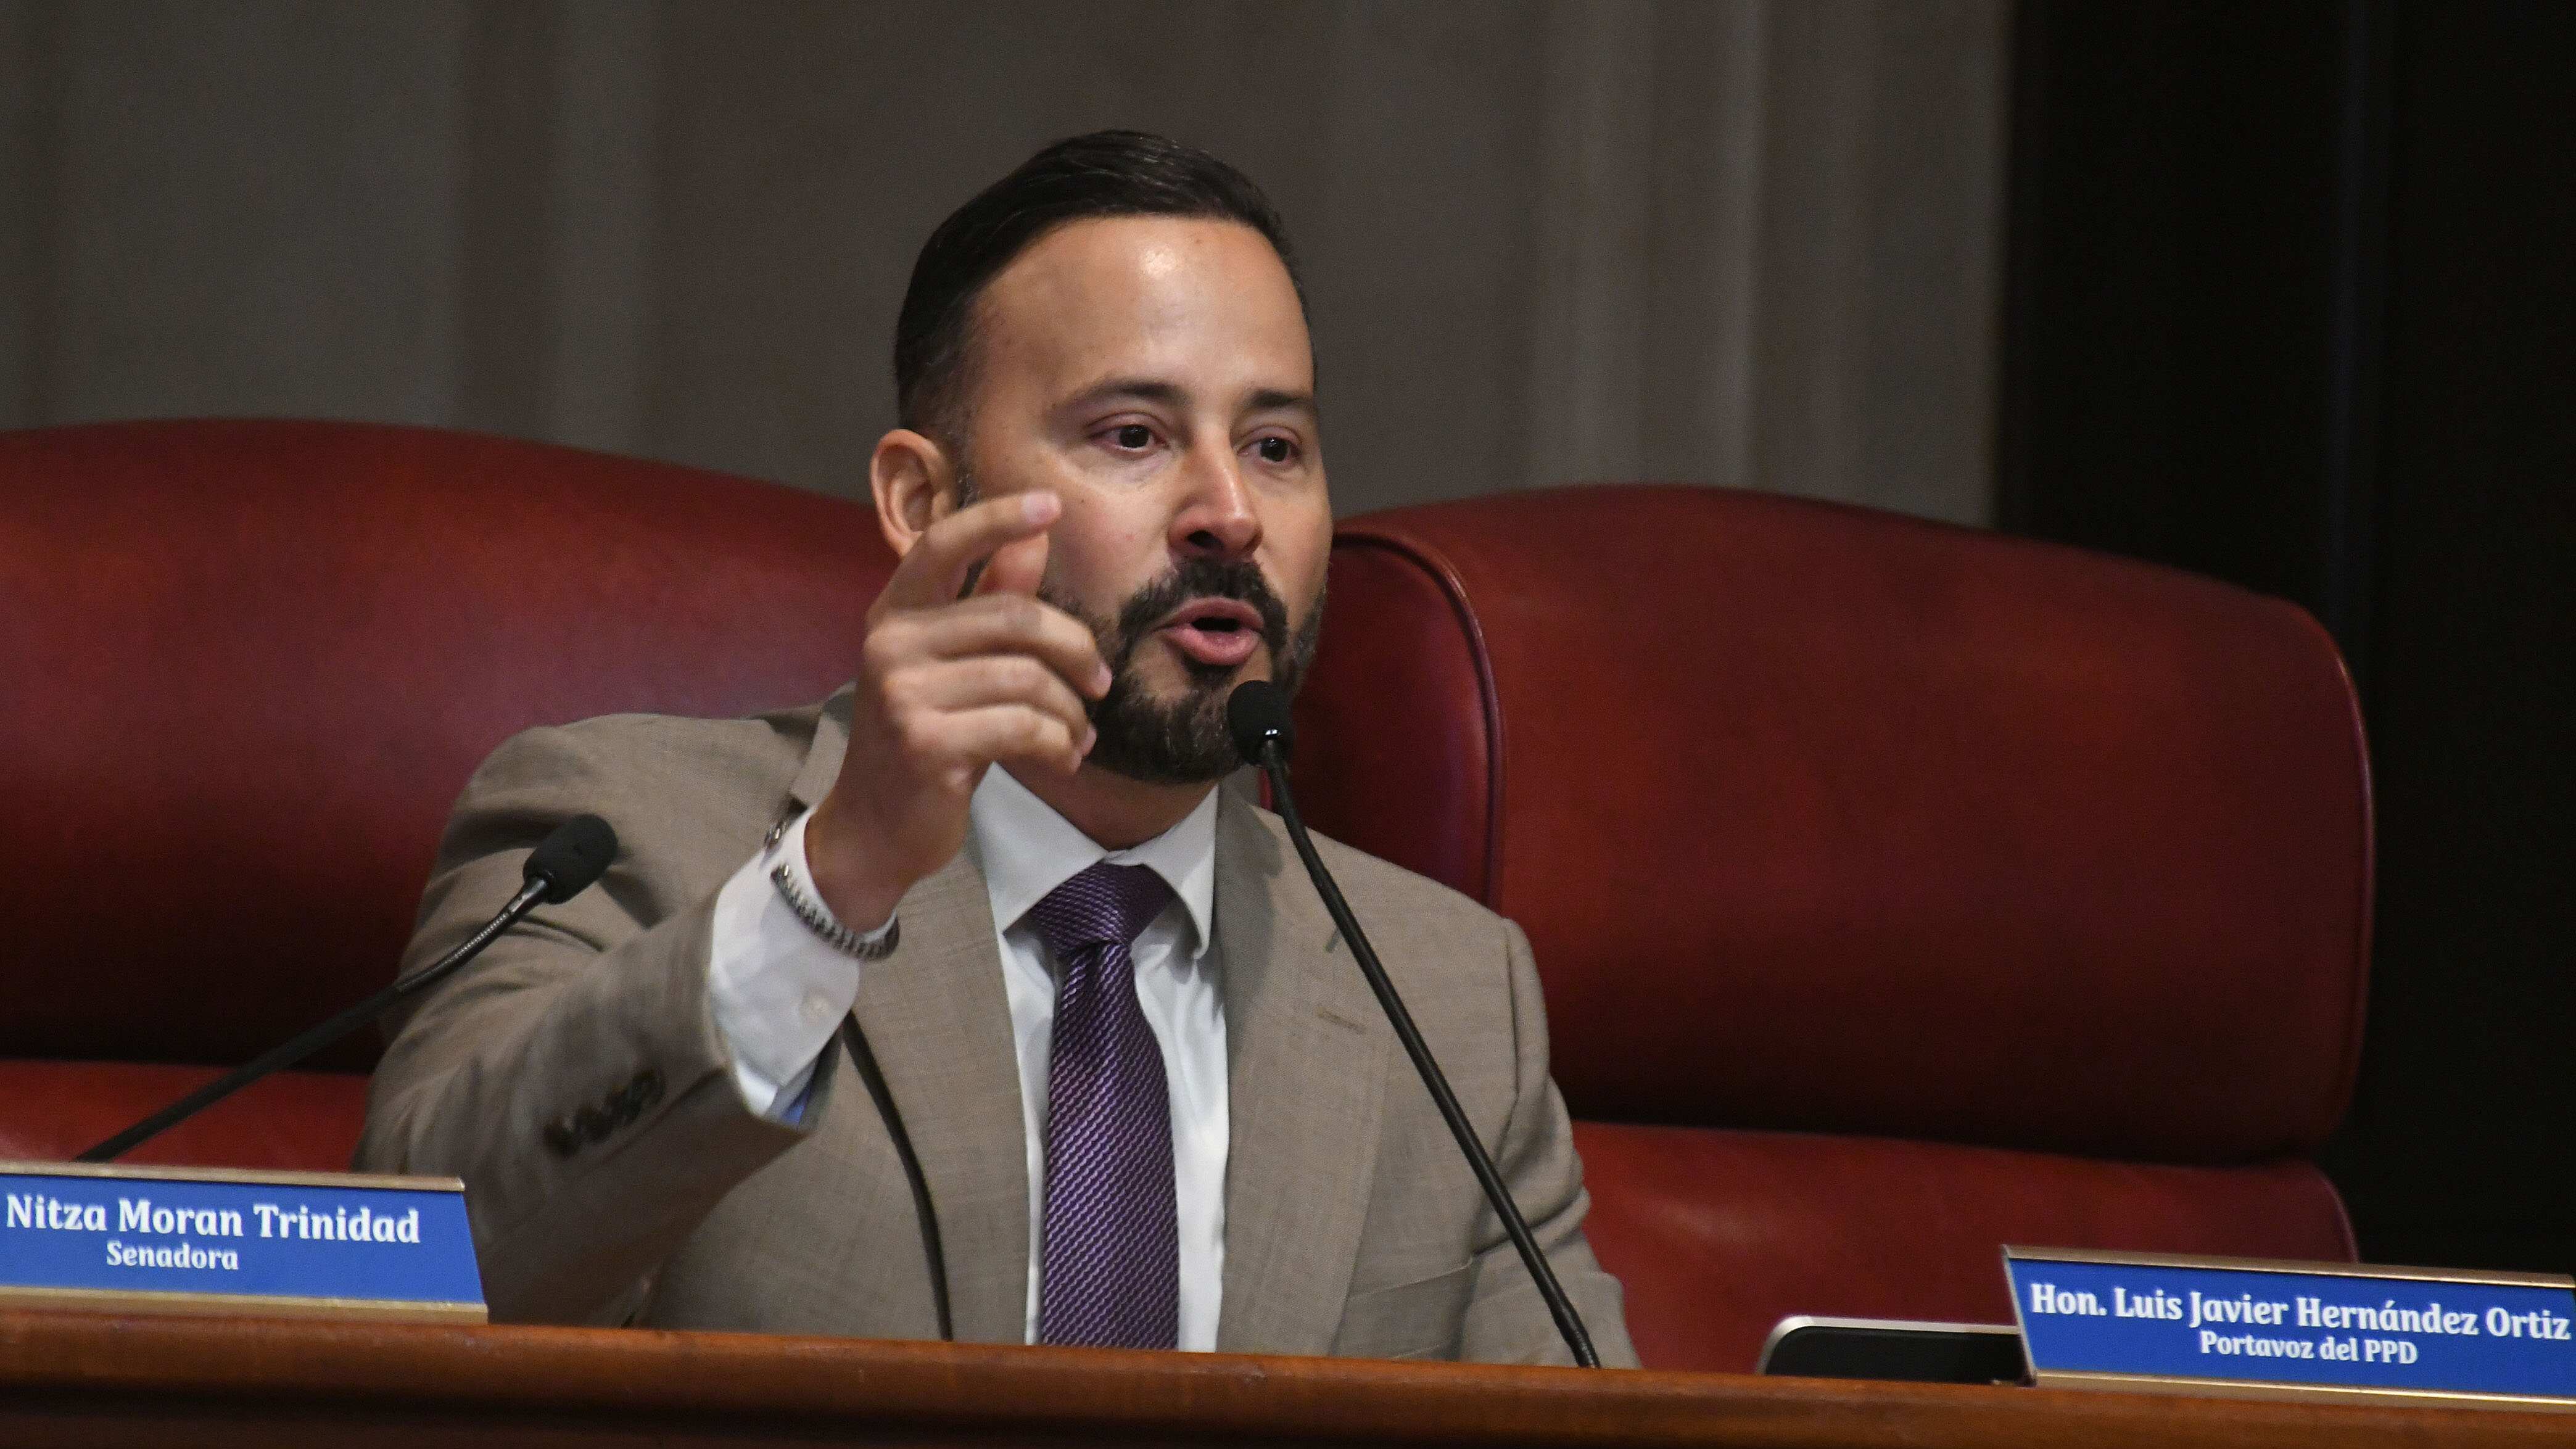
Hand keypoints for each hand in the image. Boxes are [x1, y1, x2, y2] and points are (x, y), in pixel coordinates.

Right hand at [802, 491, 1110, 928]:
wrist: (878, 828)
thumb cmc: (928, 737)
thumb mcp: (956, 664)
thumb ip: (992, 600)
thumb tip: (1036, 537)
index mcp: (895, 612)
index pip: (944, 544)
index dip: (997, 519)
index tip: (1050, 503)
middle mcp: (890, 643)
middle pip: (1014, 618)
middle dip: (1075, 649)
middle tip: (1099, 684)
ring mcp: (903, 693)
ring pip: (1028, 678)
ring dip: (1071, 711)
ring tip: (1078, 734)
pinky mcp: (926, 743)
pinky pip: (1024, 726)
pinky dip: (1059, 743)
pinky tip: (1062, 758)